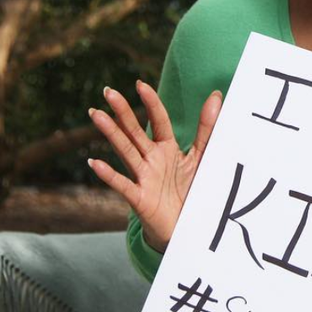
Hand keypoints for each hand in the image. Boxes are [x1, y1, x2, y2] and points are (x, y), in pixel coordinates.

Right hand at [87, 80, 222, 251]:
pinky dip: (109, 174)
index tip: (141, 84)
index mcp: (167, 148)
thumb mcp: (203, 157)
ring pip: (126, 151)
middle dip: (122, 112)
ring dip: (111, 133)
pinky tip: (94, 162)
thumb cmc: (191, 190)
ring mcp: (143, 178)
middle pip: (135, 131)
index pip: (158, 121)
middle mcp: (152, 159)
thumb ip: (208, 128)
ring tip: (96, 115)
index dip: (151, 104)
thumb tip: (216, 95)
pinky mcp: (140, 199)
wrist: (187, 226)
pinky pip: (123, 184)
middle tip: (108, 91)